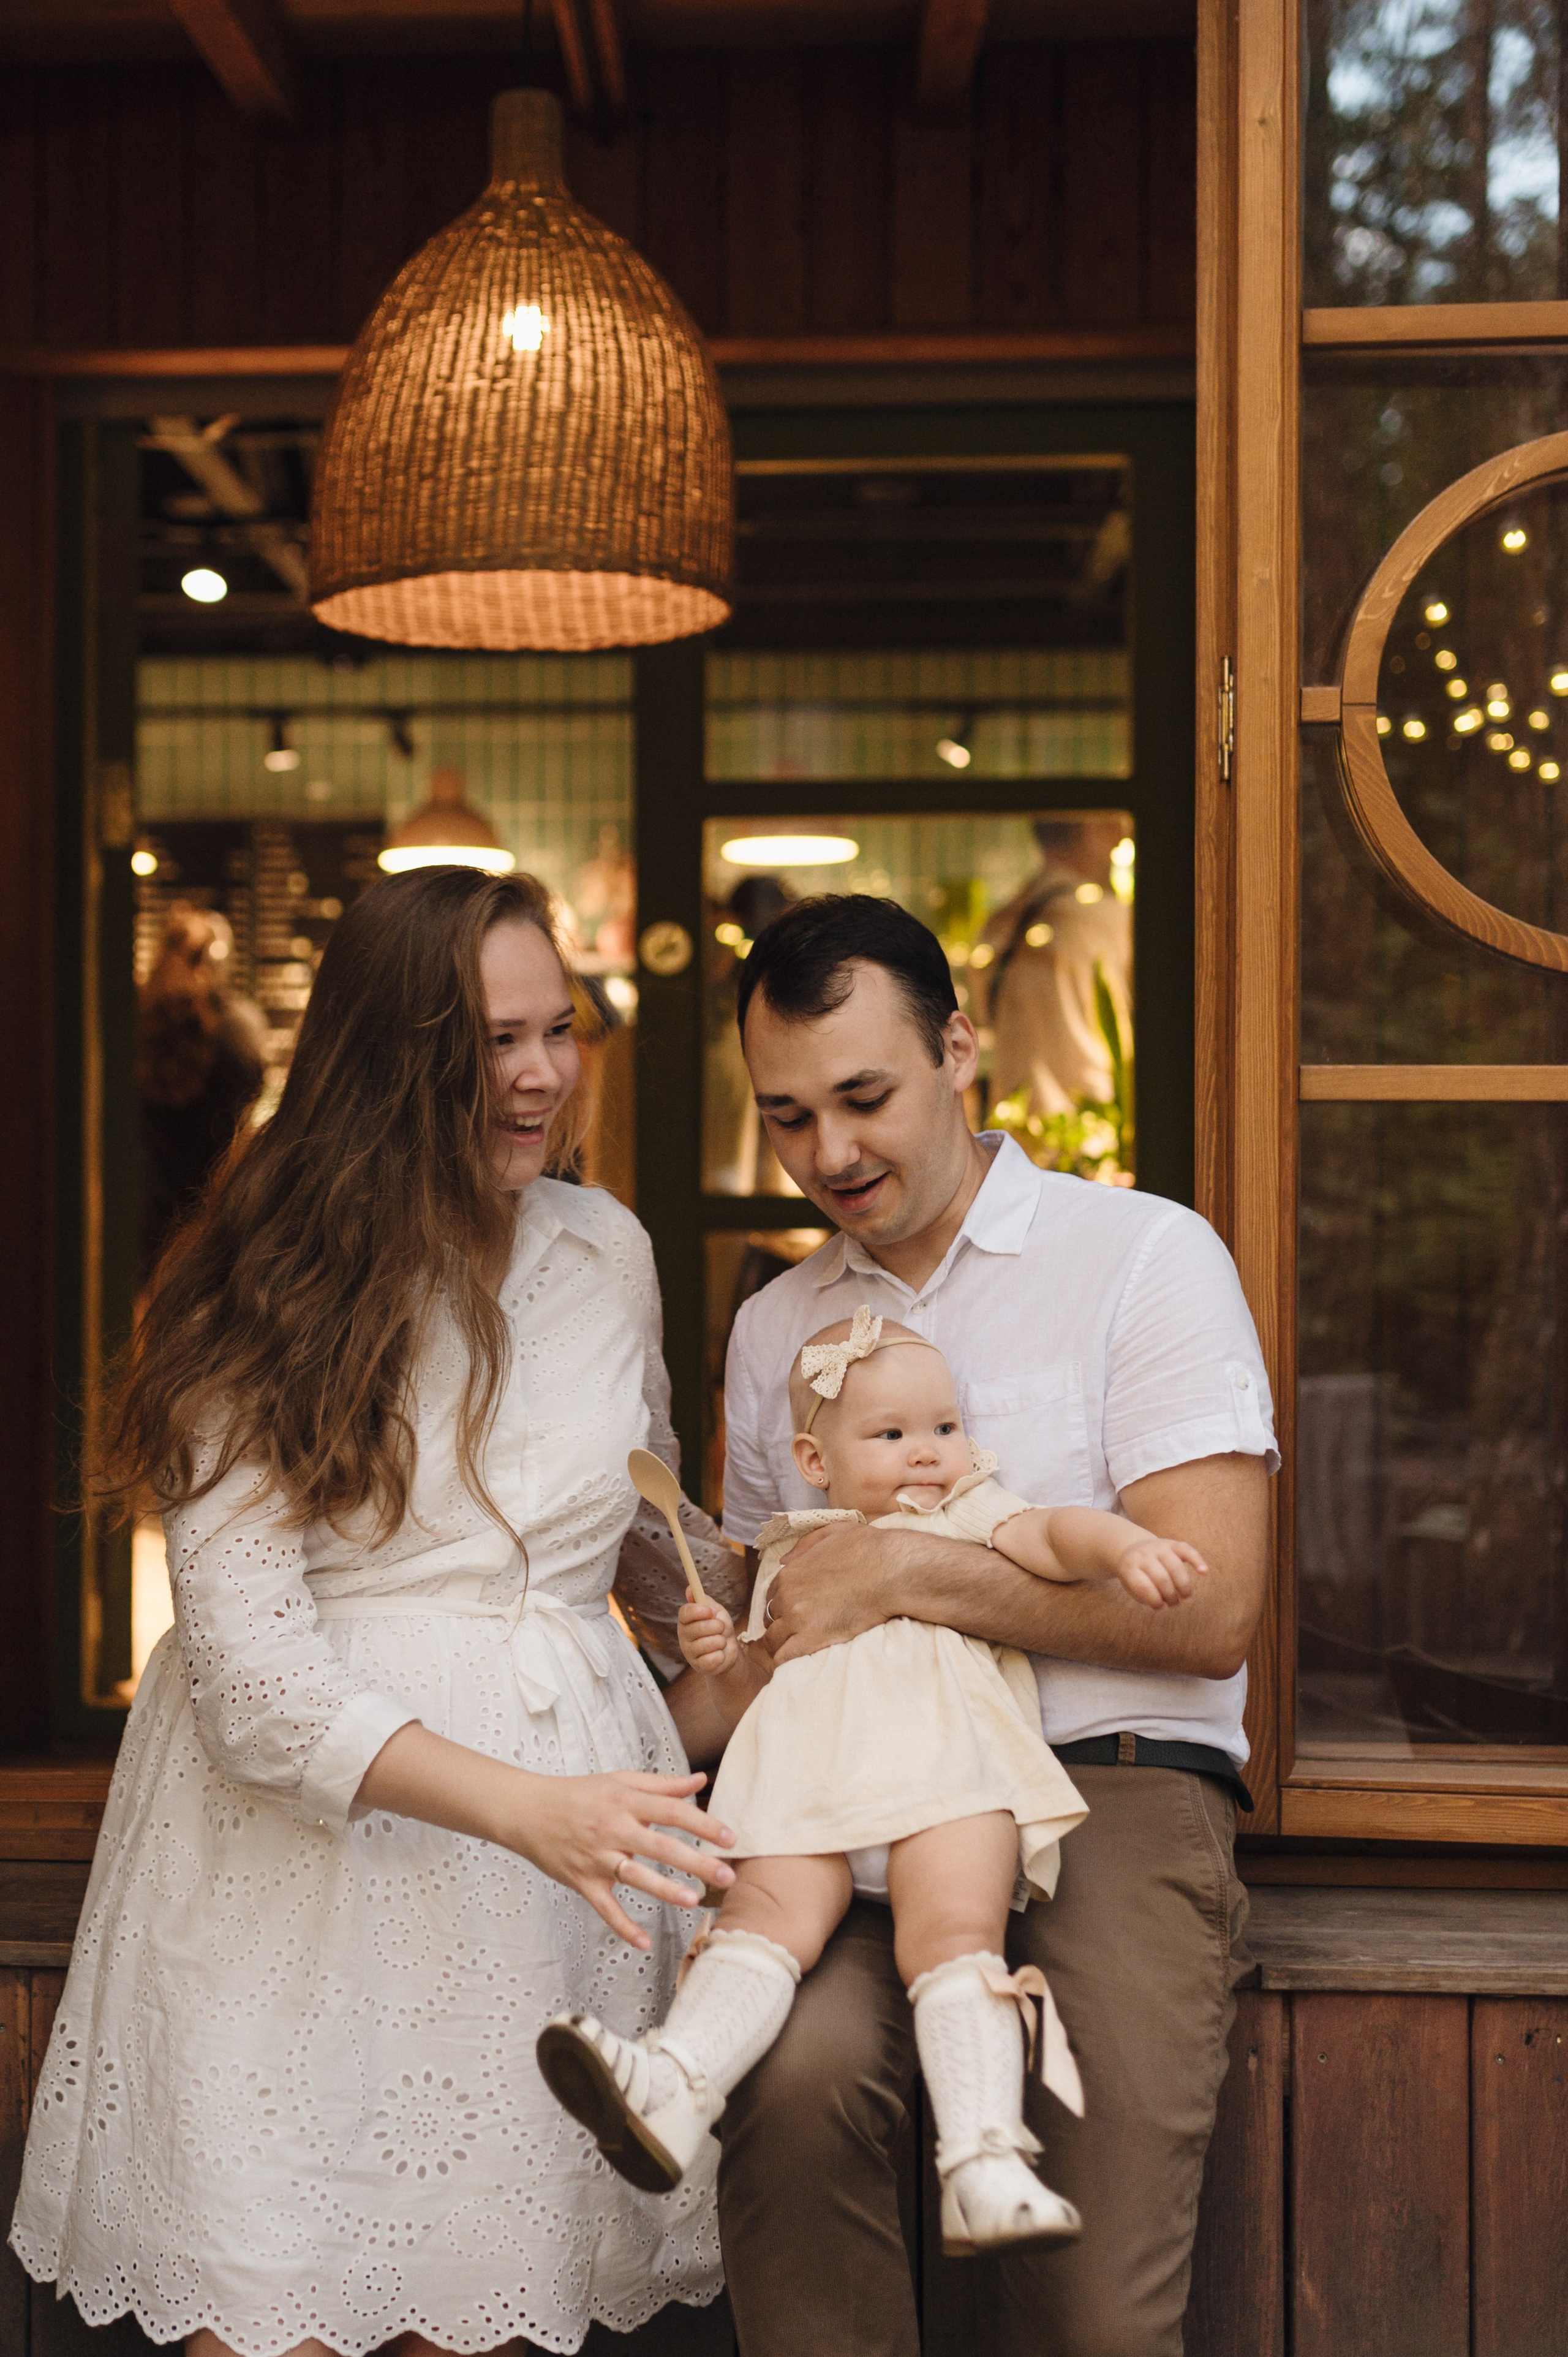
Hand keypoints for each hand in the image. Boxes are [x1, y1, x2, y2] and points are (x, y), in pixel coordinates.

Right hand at [500, 1768, 734, 1951]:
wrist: (528, 1811)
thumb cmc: (578, 1794)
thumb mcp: (620, 1780)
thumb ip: (662, 1785)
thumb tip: (699, 1780)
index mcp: (626, 1800)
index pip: (672, 1811)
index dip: (703, 1824)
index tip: (730, 1838)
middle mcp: (613, 1828)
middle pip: (660, 1845)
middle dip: (695, 1861)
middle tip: (726, 1876)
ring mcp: (597, 1857)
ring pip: (635, 1876)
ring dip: (664, 1890)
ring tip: (693, 1901)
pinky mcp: (582, 1881)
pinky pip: (605, 1907)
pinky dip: (623, 1926)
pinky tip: (643, 1942)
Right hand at [679, 1595, 739, 1676]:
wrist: (728, 1651)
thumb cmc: (720, 1628)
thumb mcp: (715, 1611)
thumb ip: (704, 1601)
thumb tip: (689, 1589)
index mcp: (686, 1620)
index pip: (685, 1613)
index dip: (699, 1611)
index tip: (711, 1611)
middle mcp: (684, 1635)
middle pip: (699, 1628)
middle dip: (717, 1626)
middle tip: (720, 1628)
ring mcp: (689, 1652)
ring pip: (708, 1643)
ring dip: (721, 1641)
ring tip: (720, 1642)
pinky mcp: (698, 1666)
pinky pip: (712, 1659)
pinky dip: (720, 1655)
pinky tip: (718, 1654)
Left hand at [762, 1521, 903, 1661]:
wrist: (892, 1571)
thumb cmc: (869, 1549)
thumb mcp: (833, 1533)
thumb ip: (805, 1545)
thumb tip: (784, 1560)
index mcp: (791, 1572)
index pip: (771, 1596)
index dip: (782, 1606)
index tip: (795, 1614)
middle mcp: (788, 1596)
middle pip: (771, 1618)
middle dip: (782, 1625)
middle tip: (800, 1633)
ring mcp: (797, 1618)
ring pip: (772, 1641)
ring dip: (782, 1646)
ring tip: (798, 1651)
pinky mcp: (812, 1638)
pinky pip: (783, 1658)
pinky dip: (785, 1663)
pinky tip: (796, 1664)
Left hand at [1113, 1536, 1207, 1610]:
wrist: (1132, 1549)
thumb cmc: (1135, 1576)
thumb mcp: (1131, 1586)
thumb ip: (1147, 1595)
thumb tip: (1168, 1602)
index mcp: (1130, 1567)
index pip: (1143, 1585)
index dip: (1154, 1600)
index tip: (1159, 1608)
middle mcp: (1144, 1555)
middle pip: (1162, 1577)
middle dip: (1171, 1595)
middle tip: (1174, 1605)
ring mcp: (1159, 1547)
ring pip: (1175, 1566)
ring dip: (1184, 1586)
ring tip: (1186, 1599)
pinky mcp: (1172, 1543)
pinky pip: (1187, 1550)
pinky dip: (1197, 1561)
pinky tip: (1204, 1572)